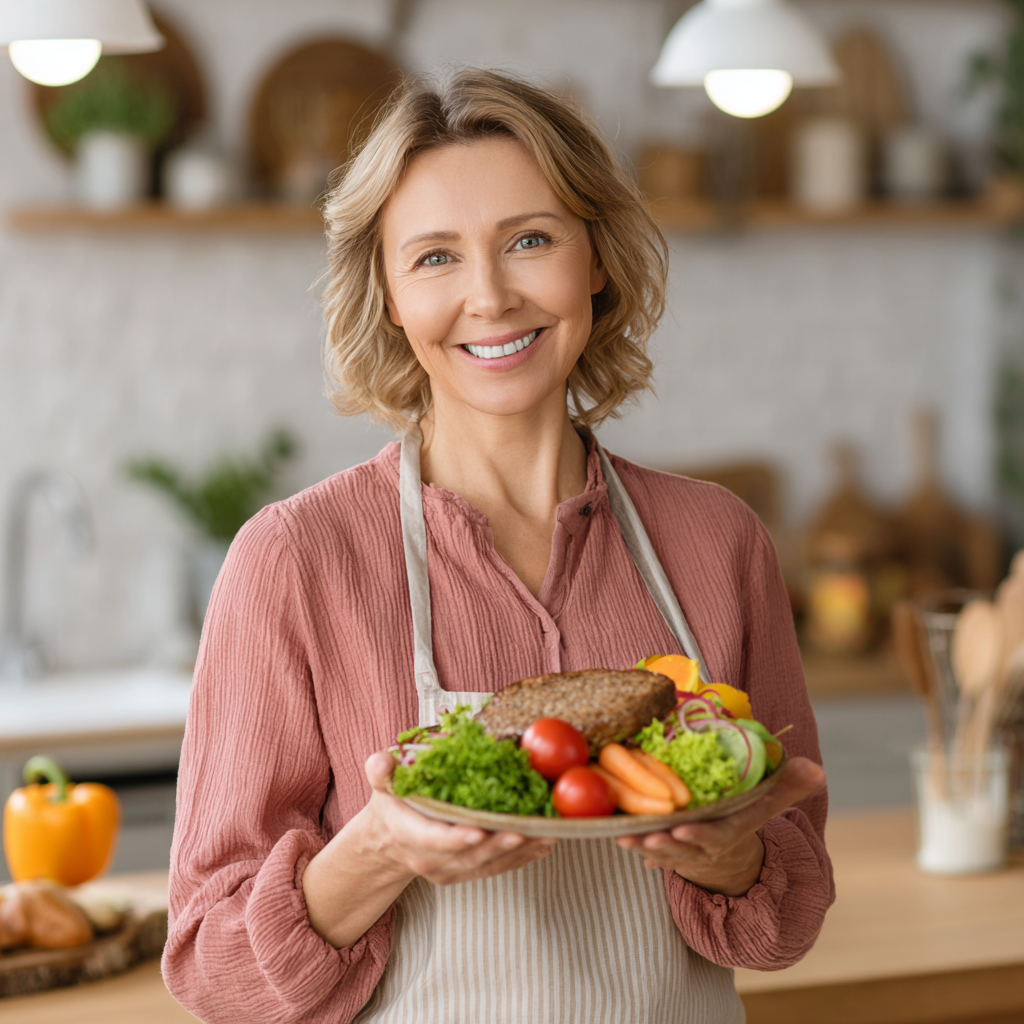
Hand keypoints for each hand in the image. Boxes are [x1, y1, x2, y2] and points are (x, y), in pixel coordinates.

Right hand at [303, 751, 556, 947]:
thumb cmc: (393, 803)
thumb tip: (383, 760)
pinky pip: (496, 869)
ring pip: (486, 865)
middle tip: (525, 831)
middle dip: (497, 845)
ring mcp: (449, 870)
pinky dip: (521, 858)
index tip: (479, 831)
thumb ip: (380, 770)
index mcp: (408, 834)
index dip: (455, 838)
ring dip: (517, 853)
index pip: (433, 840)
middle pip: (467, 856)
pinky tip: (542, 844)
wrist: (389, 841)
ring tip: (544, 836)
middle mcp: (430, 859)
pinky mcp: (466, 873)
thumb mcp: (382, 782)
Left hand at [615, 756, 825, 896]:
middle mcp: (704, 845)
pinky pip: (646, 849)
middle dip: (666, 844)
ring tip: (624, 838)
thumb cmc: (742, 812)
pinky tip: (618, 837)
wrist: (725, 847)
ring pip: (661, 852)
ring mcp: (683, 850)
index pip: (716, 837)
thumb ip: (789, 784)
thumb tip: (817, 771)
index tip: (684, 830)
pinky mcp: (664, 848)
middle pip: (684, 849)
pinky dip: (633, 844)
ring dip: (643, 846)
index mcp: (727, 831)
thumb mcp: (767, 799)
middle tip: (648, 835)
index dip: (700, 836)